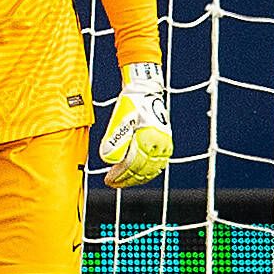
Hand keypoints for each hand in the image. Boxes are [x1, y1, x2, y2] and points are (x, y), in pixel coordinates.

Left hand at [94, 62, 171, 187]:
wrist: (146, 90)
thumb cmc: (132, 102)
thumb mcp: (119, 118)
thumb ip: (114, 139)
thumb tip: (107, 159)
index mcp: (148, 137)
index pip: (132, 164)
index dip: (119, 175)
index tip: (109, 180)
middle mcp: (160, 143)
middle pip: (142, 170)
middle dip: (126, 179)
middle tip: (113, 183)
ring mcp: (165, 144)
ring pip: (151, 170)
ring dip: (136, 179)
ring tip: (123, 182)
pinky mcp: (166, 143)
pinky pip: (158, 165)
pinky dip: (147, 173)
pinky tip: (139, 175)